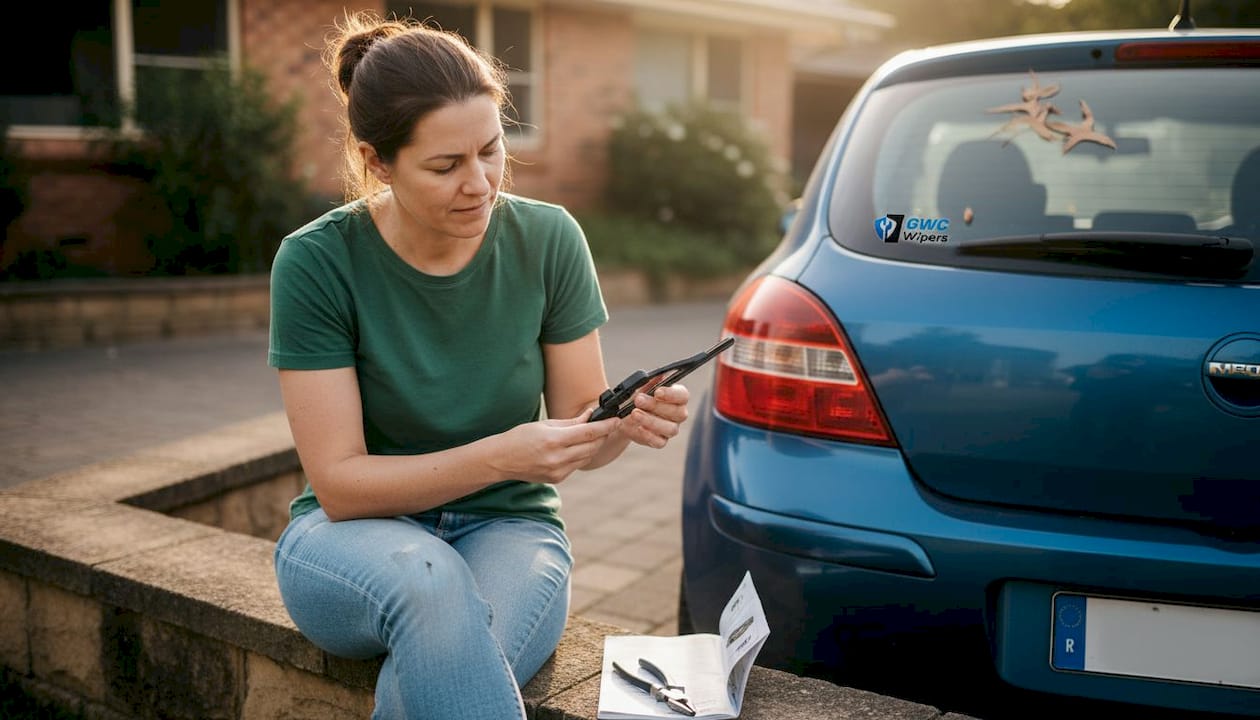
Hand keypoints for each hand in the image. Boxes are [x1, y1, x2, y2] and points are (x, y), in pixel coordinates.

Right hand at [493, 410, 619, 483]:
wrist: (501, 460)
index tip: (616, 420)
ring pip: (587, 457)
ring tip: (593, 435)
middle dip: (602, 436)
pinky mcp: (557, 479)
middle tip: (608, 425)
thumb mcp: (545, 424)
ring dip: (593, 446)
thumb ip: (571, 423)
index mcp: (553, 441)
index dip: (606, 426)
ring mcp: (557, 471)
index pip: (588, 433)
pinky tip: (576, 448)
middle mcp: (557, 458)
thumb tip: (591, 416)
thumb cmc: (520, 437)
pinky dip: (581, 456)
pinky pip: (576, 466)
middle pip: (591, 447)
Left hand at [620, 383, 688, 448]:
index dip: (672, 394)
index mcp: (677, 397)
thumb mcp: (641, 387)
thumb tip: (658, 375)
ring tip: (634, 413)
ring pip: (670, 429)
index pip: (683, 395)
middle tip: (638, 400)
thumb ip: (651, 381)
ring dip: (651, 420)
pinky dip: (648, 435)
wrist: (623, 417)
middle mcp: (678, 414)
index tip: (657, 392)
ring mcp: (670, 429)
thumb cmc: (637, 398)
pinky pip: (659, 442)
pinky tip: (638, 428)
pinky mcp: (660, 441)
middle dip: (657, 406)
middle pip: (678, 412)